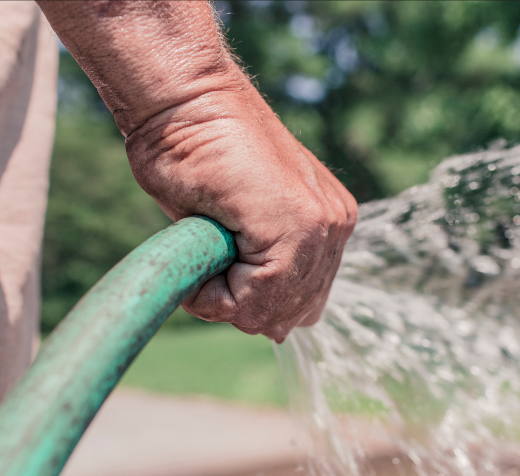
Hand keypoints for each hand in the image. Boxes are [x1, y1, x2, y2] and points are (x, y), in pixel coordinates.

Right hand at [38, 1, 356, 340]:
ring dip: (225, 296)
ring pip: (272, 312)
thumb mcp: (236, 227)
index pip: (299, 305)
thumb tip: (280, 330)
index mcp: (327, 226)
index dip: (249, 300)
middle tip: (211, 253)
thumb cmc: (195, 154)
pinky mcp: (300, 226)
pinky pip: (254, 300)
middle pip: (289, 316)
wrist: (184, 101)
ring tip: (208, 244)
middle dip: (242, 303)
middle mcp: (335, 227)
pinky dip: (214, 293)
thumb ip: (264, 270)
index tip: (218, 259)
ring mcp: (324, 226)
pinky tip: (204, 245)